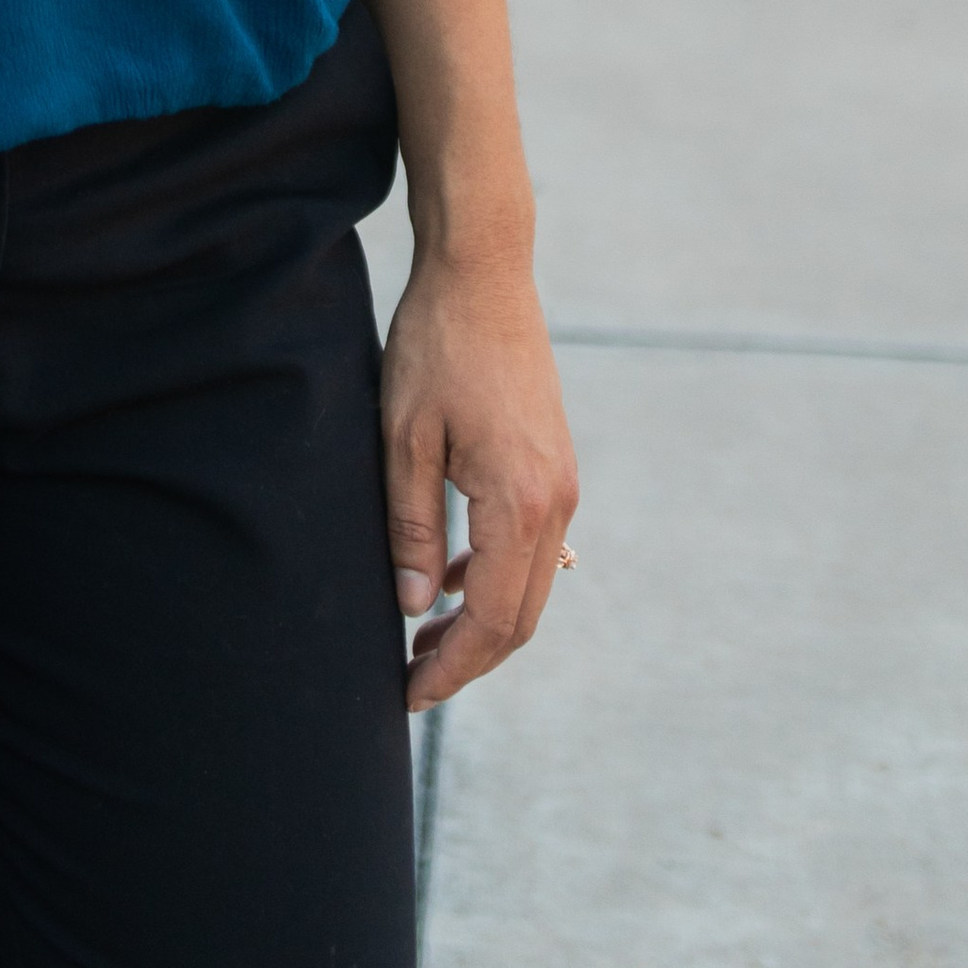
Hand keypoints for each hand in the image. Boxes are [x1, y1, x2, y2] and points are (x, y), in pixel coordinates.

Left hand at [380, 248, 577, 711]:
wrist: (484, 271)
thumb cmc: (436, 346)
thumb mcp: (404, 437)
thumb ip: (412, 527)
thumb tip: (415, 607)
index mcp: (521, 503)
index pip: (495, 621)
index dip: (453, 668)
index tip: (407, 695)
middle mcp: (557, 502)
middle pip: (522, 616)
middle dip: (468, 658)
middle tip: (410, 682)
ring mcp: (563, 483)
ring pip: (531, 584)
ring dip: (482, 620)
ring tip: (422, 641)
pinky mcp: (555, 465)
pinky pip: (531, 545)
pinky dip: (495, 576)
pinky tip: (451, 579)